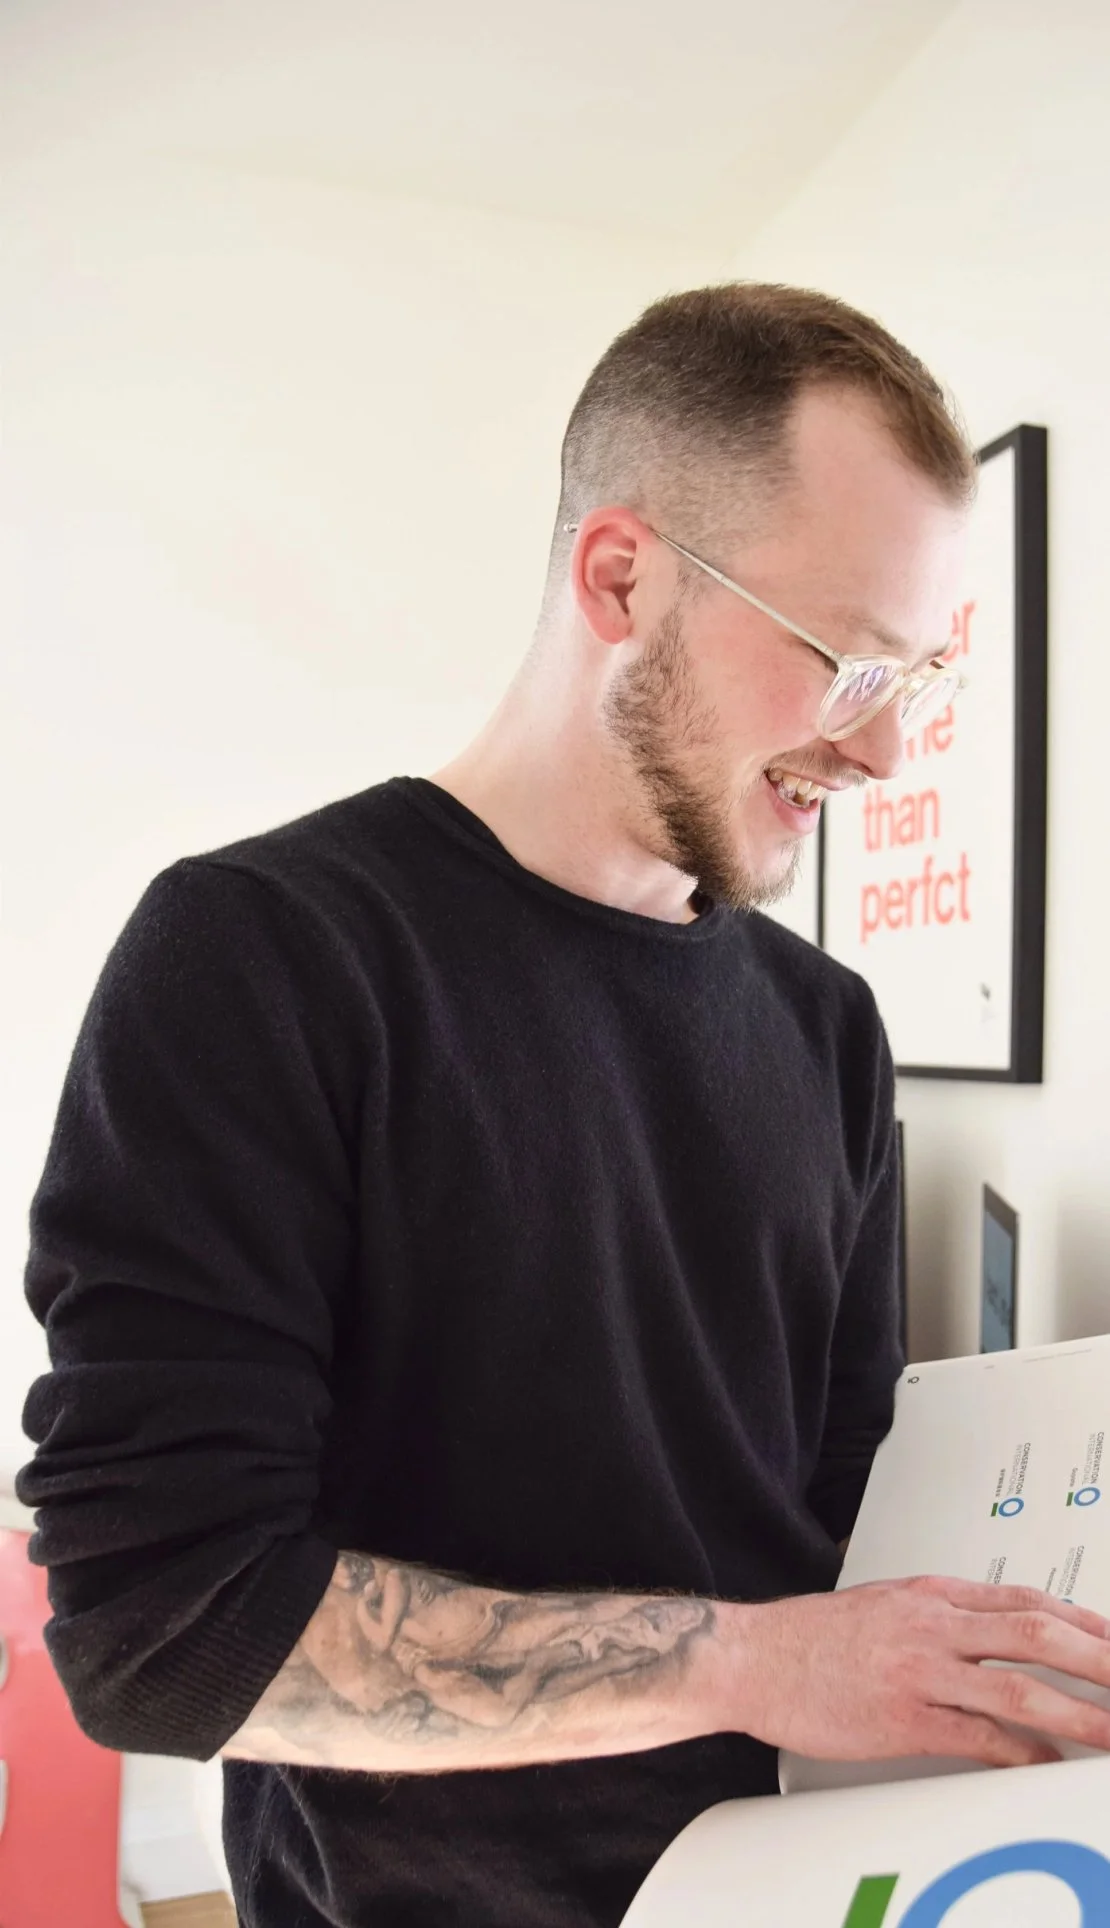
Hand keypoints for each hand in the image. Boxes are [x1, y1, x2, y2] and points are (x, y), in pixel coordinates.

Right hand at [728, 1575, 1109, 1767]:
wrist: (748, 1656)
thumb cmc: (810, 1638)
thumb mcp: (886, 1604)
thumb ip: (942, 1616)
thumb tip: (995, 1633)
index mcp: (932, 1594)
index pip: (1029, 1601)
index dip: (1086, 1623)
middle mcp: (933, 1625)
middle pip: (1039, 1635)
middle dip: (1100, 1660)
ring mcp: (919, 1671)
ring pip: (1019, 1687)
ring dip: (1080, 1713)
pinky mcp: (901, 1719)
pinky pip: (977, 1736)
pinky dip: (1022, 1752)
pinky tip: (1048, 1763)